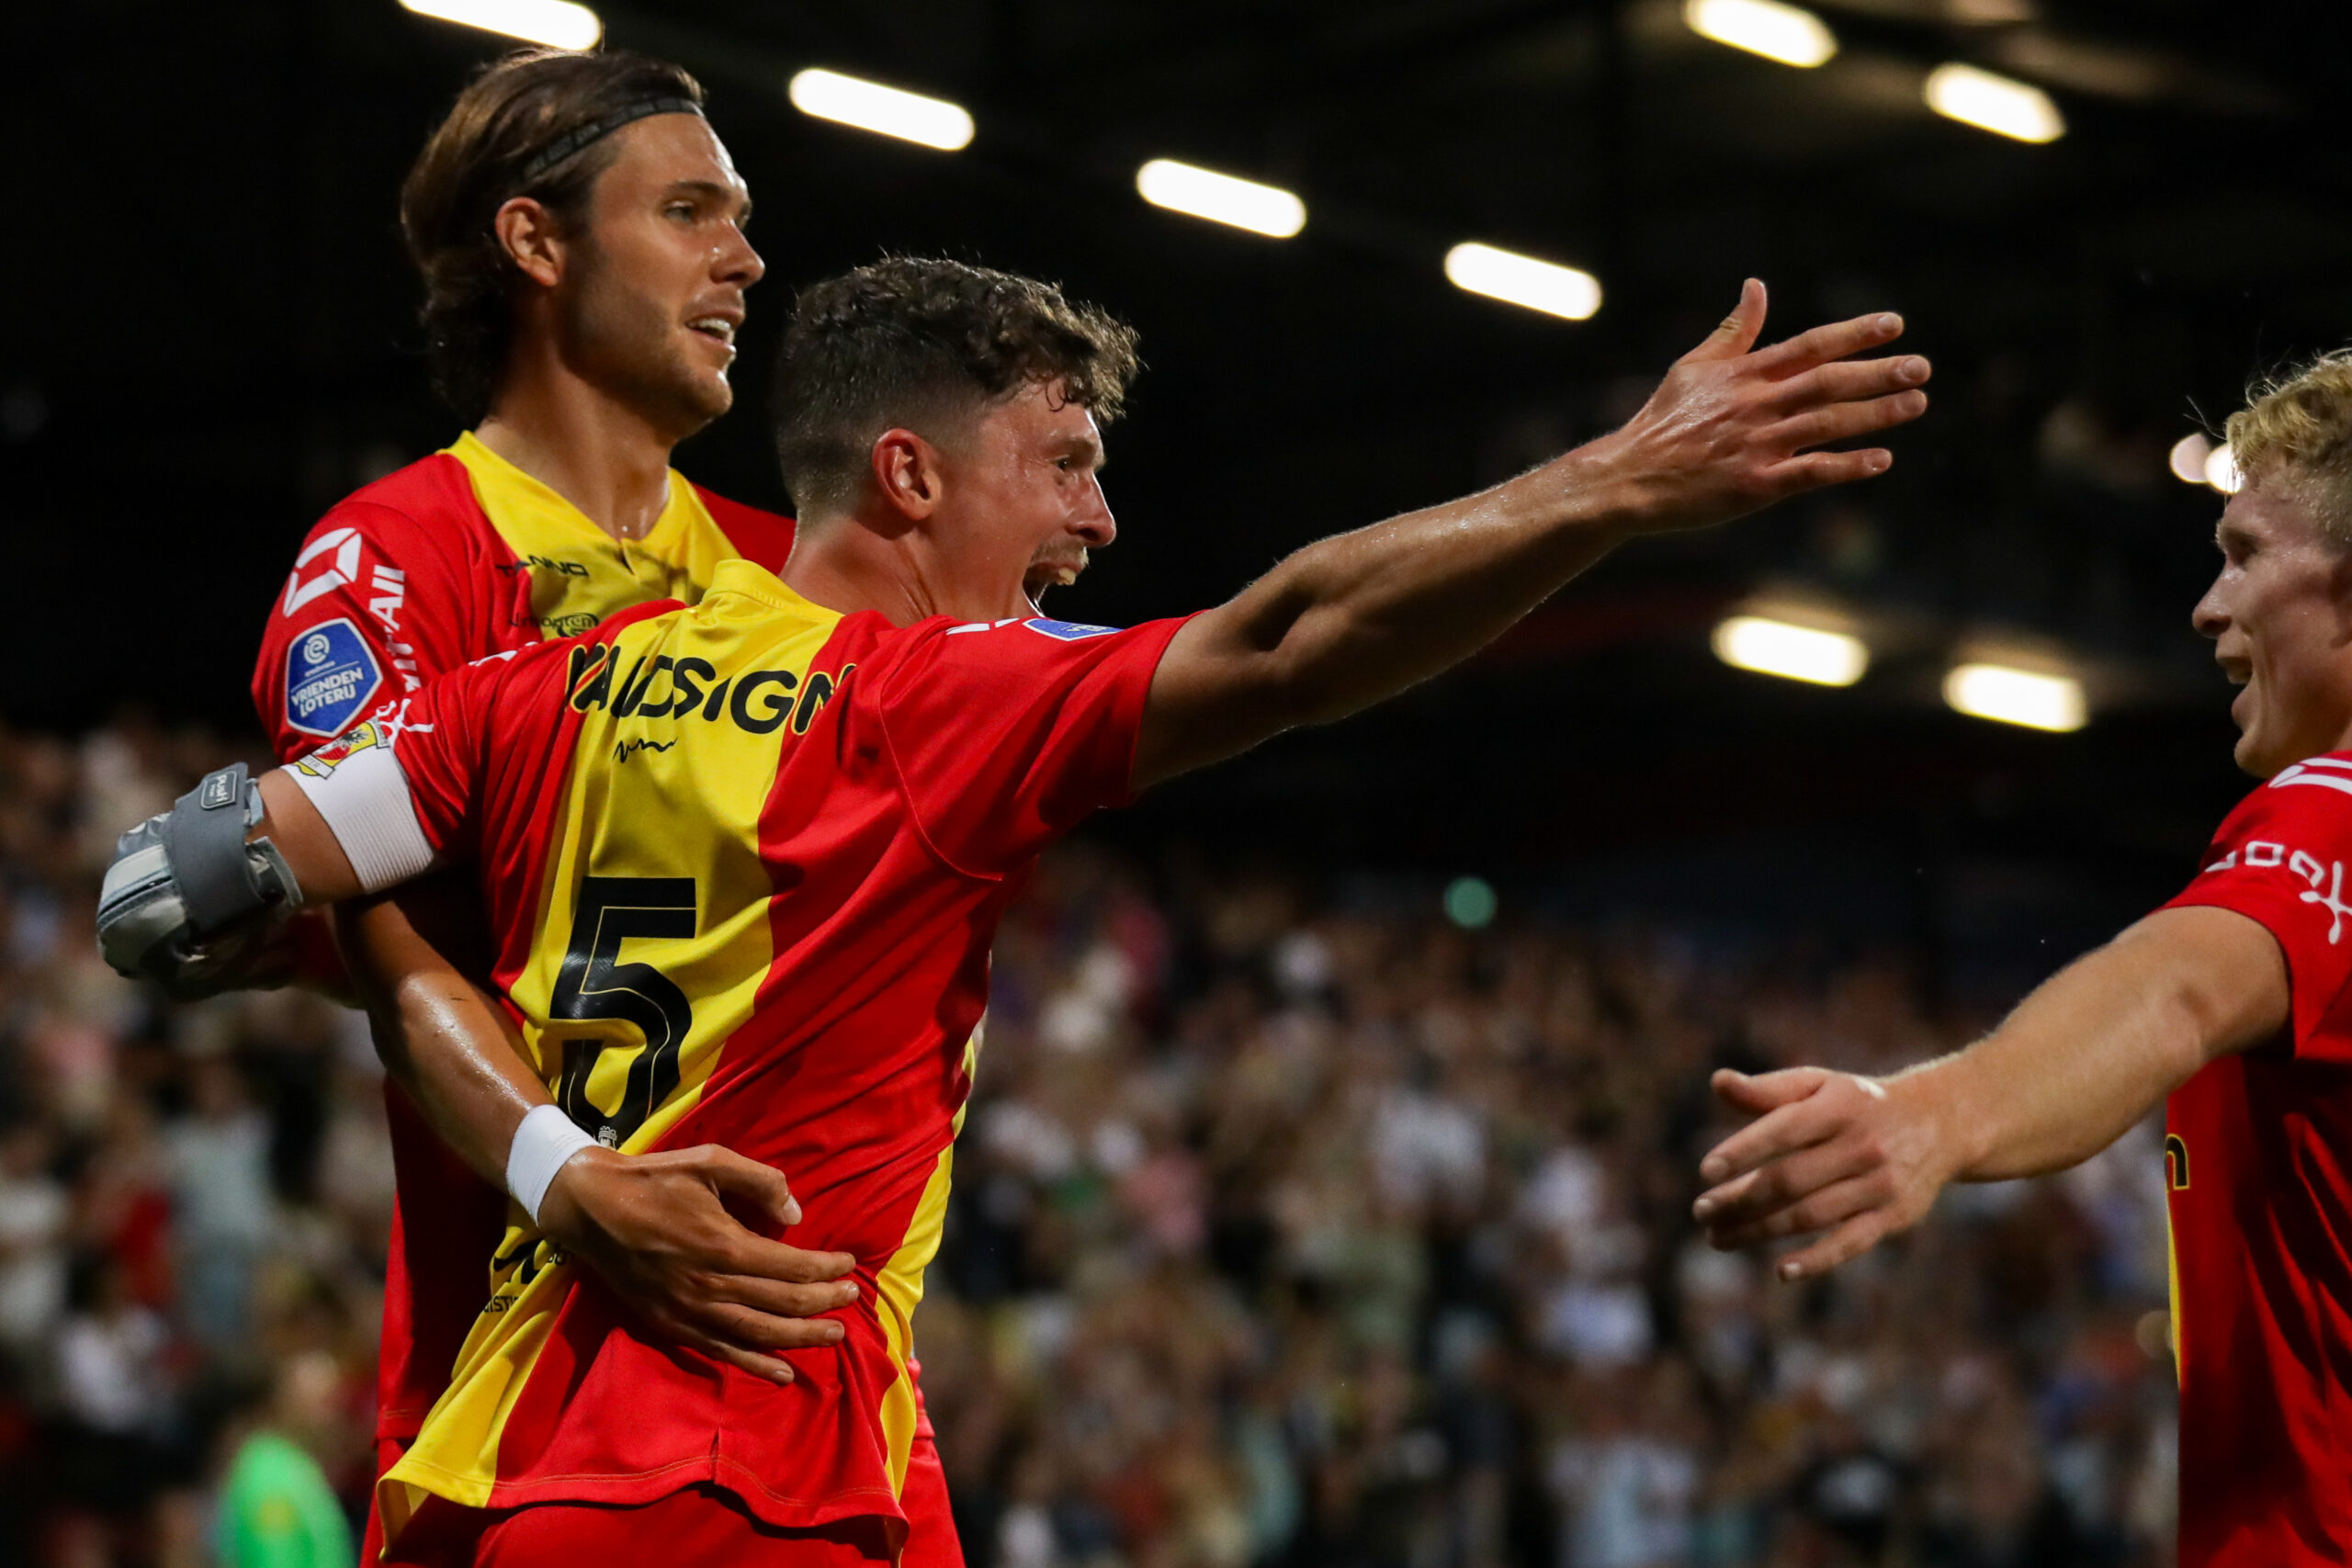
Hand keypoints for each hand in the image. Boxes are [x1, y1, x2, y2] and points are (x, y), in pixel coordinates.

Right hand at [537, 1143, 859, 1384]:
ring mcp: (689, 1311)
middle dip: (823, 1303)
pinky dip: (756, 1365)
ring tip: (833, 1334)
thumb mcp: (711, 1161)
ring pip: (759, 1334)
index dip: (826, 1269)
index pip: (792, 1266)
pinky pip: (722, 1351)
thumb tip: (796, 1214)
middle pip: (782, 1303)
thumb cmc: (655, 1179)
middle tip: (851, 1299)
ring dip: (801, 1337)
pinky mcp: (671, 1326)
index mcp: (724, 1244)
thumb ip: (760, 1182)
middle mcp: (710, 1285)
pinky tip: (784, 1373)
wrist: (590, 1208)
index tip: (849, 1265)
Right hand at [1585, 279, 1930, 536]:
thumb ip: (1735, 329)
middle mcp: (1755, 405)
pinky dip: (1846, 466)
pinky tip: (1881, 460)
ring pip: (1826, 424)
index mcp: (1744, 374)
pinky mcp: (1754, 486)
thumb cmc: (1662, 421)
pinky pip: (1810, 473)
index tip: (1894, 324)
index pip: (1809, 346)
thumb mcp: (1694, 366)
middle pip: (1827, 383)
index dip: (1854, 334)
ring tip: (1917, 404)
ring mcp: (1757, 446)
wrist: (1629, 477)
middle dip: (1877, 373)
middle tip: (1921, 367)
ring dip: (1875, 414)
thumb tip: (1757, 285)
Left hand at [1689, 1065, 1960, 1281]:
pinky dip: (1818, 1260)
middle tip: (1701, 1211)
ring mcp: (1880, 1185)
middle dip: (1740, 1198)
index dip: (1744, 1150)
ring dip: (1760, 1230)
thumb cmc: (1857, 1103)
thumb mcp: (1819, 1085)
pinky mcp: (1894, 1217)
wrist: (1939, 1122)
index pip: (1784, 1129)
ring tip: (1717, 1237)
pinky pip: (1851, 1243)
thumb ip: (1767, 1089)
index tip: (1705, 1171)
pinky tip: (1782, 1271)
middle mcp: (1862, 1146)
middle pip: (1790, 1179)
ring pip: (1811, 1214)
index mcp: (1839, 1107)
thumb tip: (1717, 1082)